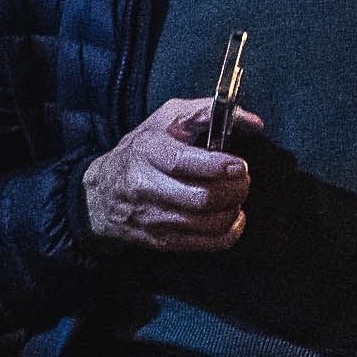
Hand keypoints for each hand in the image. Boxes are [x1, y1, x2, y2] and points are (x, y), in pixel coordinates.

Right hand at [80, 96, 257, 251]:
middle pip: (201, 198)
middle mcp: (146, 187)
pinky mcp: (162, 241)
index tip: (239, 165)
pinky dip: (230, 232)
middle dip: (234, 190)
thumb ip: (209, 112)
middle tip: (243, 179)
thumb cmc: (144, 149)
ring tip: (235, 195)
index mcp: (148, 152)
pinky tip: (233, 217)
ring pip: (207, 224)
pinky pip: (207, 244)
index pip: (182, 163)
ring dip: (233, 209)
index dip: (217, 166)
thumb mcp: (169, 119)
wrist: (102, 193)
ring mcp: (154, 219)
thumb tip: (254, 123)